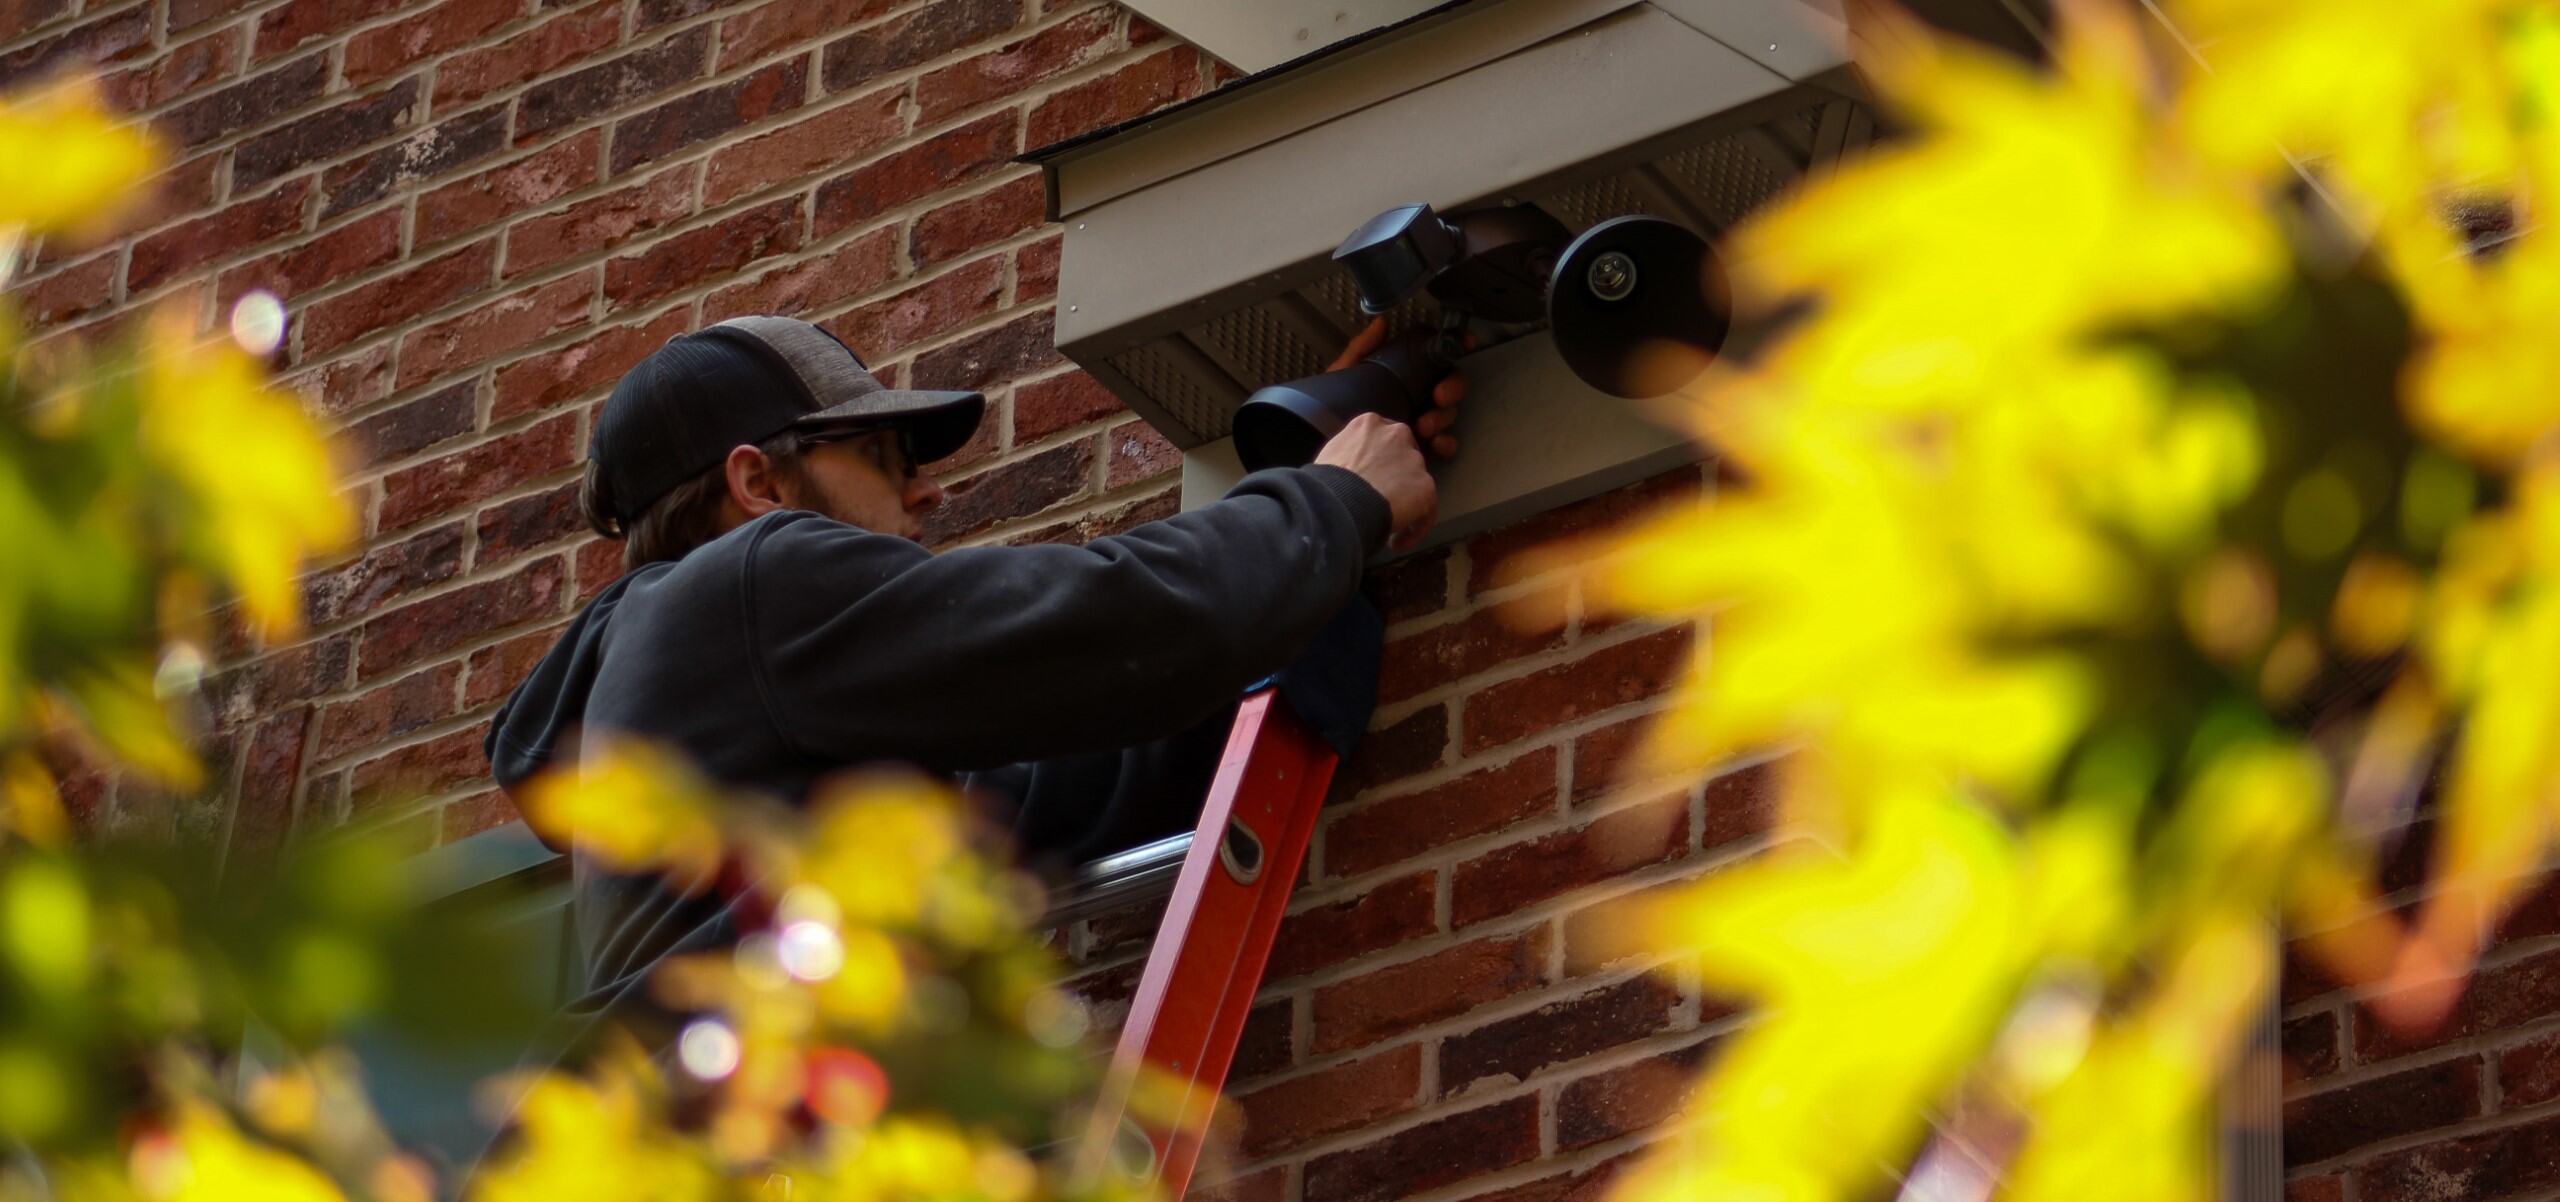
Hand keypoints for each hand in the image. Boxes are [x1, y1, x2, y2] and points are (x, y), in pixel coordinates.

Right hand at [1314, 411, 1436, 550]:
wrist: (1336, 501)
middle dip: (1395, 482)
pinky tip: (1396, 543)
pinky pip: (1425, 512)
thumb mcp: (1331, 455)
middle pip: (1404, 458)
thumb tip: (1350, 473)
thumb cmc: (1324, 482)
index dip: (1380, 463)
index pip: (1383, 439)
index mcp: (1370, 424)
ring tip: (1388, 528)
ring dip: (1405, 506)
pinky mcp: (1426, 487)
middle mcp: (1397, 434)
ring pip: (1416, 485)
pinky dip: (1414, 529)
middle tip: (1381, 504)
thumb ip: (1349, 455)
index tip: (1371, 481)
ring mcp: (1414, 460)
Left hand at [1324, 317, 1465, 458]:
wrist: (1329, 448)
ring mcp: (1423, 423)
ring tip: (1423, 426)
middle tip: (1438, 396)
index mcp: (1405, 378)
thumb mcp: (1344, 374)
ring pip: (1448, 414)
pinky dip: (1446, 444)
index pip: (1436, 361)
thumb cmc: (1334, 408)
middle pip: (1451, 386)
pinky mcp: (1422, 450)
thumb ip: (1362, 348)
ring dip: (1442, 417)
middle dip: (1451, 388)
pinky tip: (1435, 445)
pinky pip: (1444, 444)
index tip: (1466, 343)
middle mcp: (1418, 397)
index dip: (1453, 350)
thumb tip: (1382, 323)